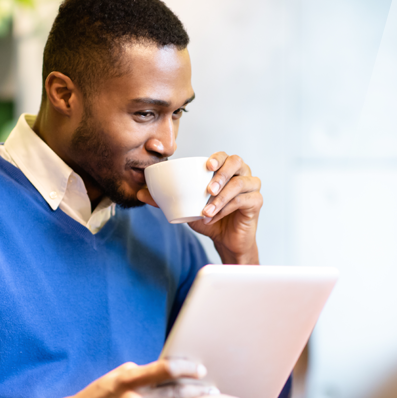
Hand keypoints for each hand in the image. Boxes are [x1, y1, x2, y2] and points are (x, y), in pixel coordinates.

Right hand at [20, 359, 213, 397]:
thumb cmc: (97, 395)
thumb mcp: (116, 376)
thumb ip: (140, 373)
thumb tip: (165, 371)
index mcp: (128, 379)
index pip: (165, 369)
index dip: (186, 368)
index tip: (199, 369)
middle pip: (175, 393)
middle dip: (198, 391)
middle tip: (212, 389)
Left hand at [138, 153, 261, 264]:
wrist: (225, 241)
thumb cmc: (209, 220)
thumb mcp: (185, 208)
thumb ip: (165, 200)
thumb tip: (140, 194)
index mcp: (226, 171)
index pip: (225, 156)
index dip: (217, 157)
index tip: (206, 165)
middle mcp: (241, 175)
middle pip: (237, 163)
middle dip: (222, 174)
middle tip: (208, 189)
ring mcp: (251, 188)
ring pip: (241, 183)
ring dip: (222, 196)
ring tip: (206, 210)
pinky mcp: (256, 202)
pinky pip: (243, 200)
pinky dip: (226, 209)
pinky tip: (213, 218)